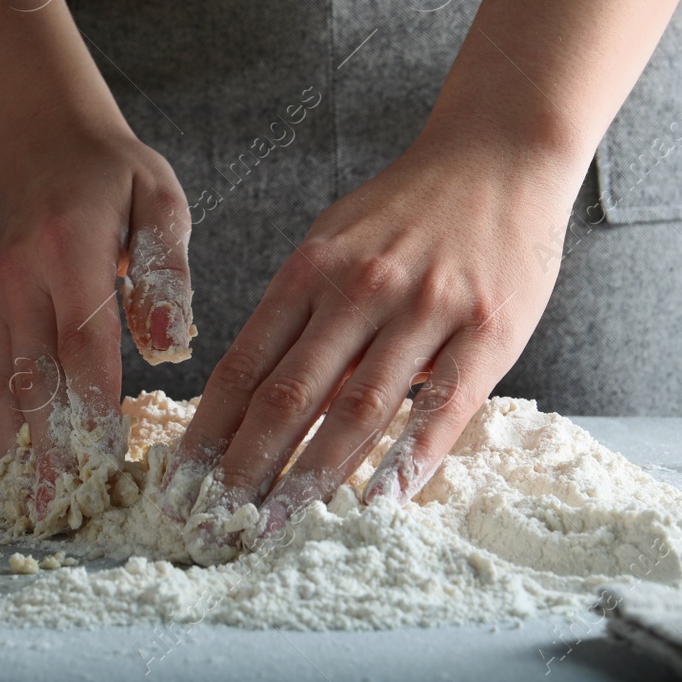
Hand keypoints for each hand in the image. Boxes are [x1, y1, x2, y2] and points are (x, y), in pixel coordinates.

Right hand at [0, 118, 190, 521]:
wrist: (40, 142)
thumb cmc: (112, 173)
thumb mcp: (158, 197)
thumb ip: (167, 268)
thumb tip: (172, 340)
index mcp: (70, 249)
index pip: (83, 340)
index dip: (94, 405)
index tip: (110, 459)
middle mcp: (24, 279)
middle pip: (38, 375)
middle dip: (55, 447)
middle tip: (70, 508)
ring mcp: (1, 297)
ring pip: (7, 383)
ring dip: (24, 448)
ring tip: (39, 506)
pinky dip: (2, 423)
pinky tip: (17, 465)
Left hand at [163, 122, 582, 561]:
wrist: (500, 154)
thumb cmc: (409, 207)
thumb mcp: (335, 239)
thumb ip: (300, 310)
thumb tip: (256, 392)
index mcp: (312, 268)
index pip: (246, 363)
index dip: (210, 428)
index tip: (182, 480)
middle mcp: (361, 288)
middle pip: (292, 393)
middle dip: (247, 466)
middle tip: (217, 525)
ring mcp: (426, 307)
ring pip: (360, 407)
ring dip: (315, 476)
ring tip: (280, 527)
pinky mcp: (488, 328)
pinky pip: (444, 405)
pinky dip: (411, 458)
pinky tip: (382, 501)